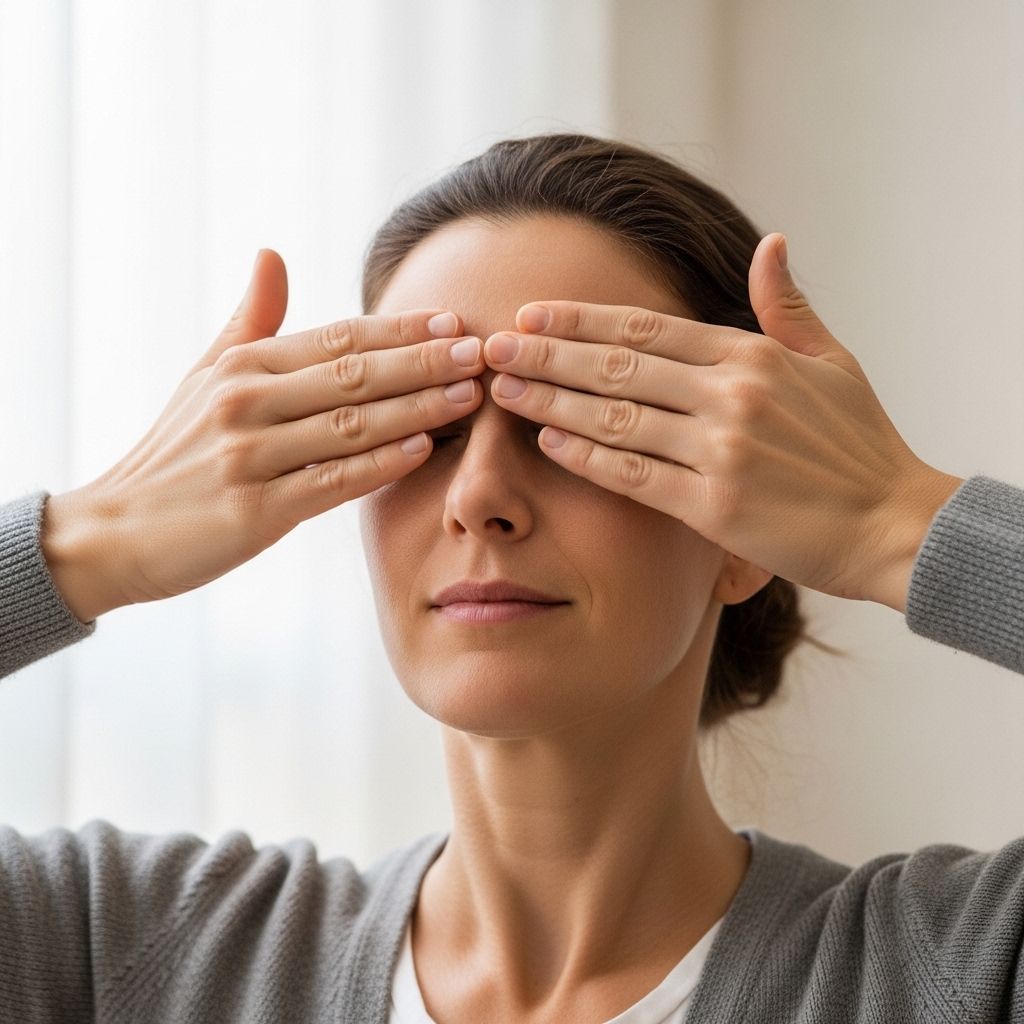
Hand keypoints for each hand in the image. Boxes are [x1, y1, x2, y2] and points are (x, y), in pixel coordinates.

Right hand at [41, 249, 484, 620]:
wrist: (116, 531)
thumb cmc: (174, 452)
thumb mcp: (205, 376)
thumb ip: (250, 319)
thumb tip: (272, 253)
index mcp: (243, 365)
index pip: (338, 338)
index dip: (400, 329)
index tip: (453, 320)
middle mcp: (247, 402)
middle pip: (355, 374)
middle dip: (424, 361)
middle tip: (480, 351)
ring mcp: (251, 456)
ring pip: (352, 425)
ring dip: (418, 408)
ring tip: (469, 395)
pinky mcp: (255, 510)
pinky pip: (332, 482)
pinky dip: (380, 464)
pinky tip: (423, 450)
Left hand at [481, 233, 963, 611]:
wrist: (891, 524)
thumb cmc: (861, 445)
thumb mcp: (832, 361)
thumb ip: (787, 306)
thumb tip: (770, 242)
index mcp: (752, 355)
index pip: (646, 329)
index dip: (583, 321)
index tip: (534, 314)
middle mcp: (730, 395)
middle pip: (617, 367)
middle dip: (547, 355)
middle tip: (494, 346)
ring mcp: (720, 450)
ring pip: (615, 418)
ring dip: (552, 403)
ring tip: (504, 390)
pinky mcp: (714, 506)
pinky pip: (634, 475)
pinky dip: (587, 458)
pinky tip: (549, 443)